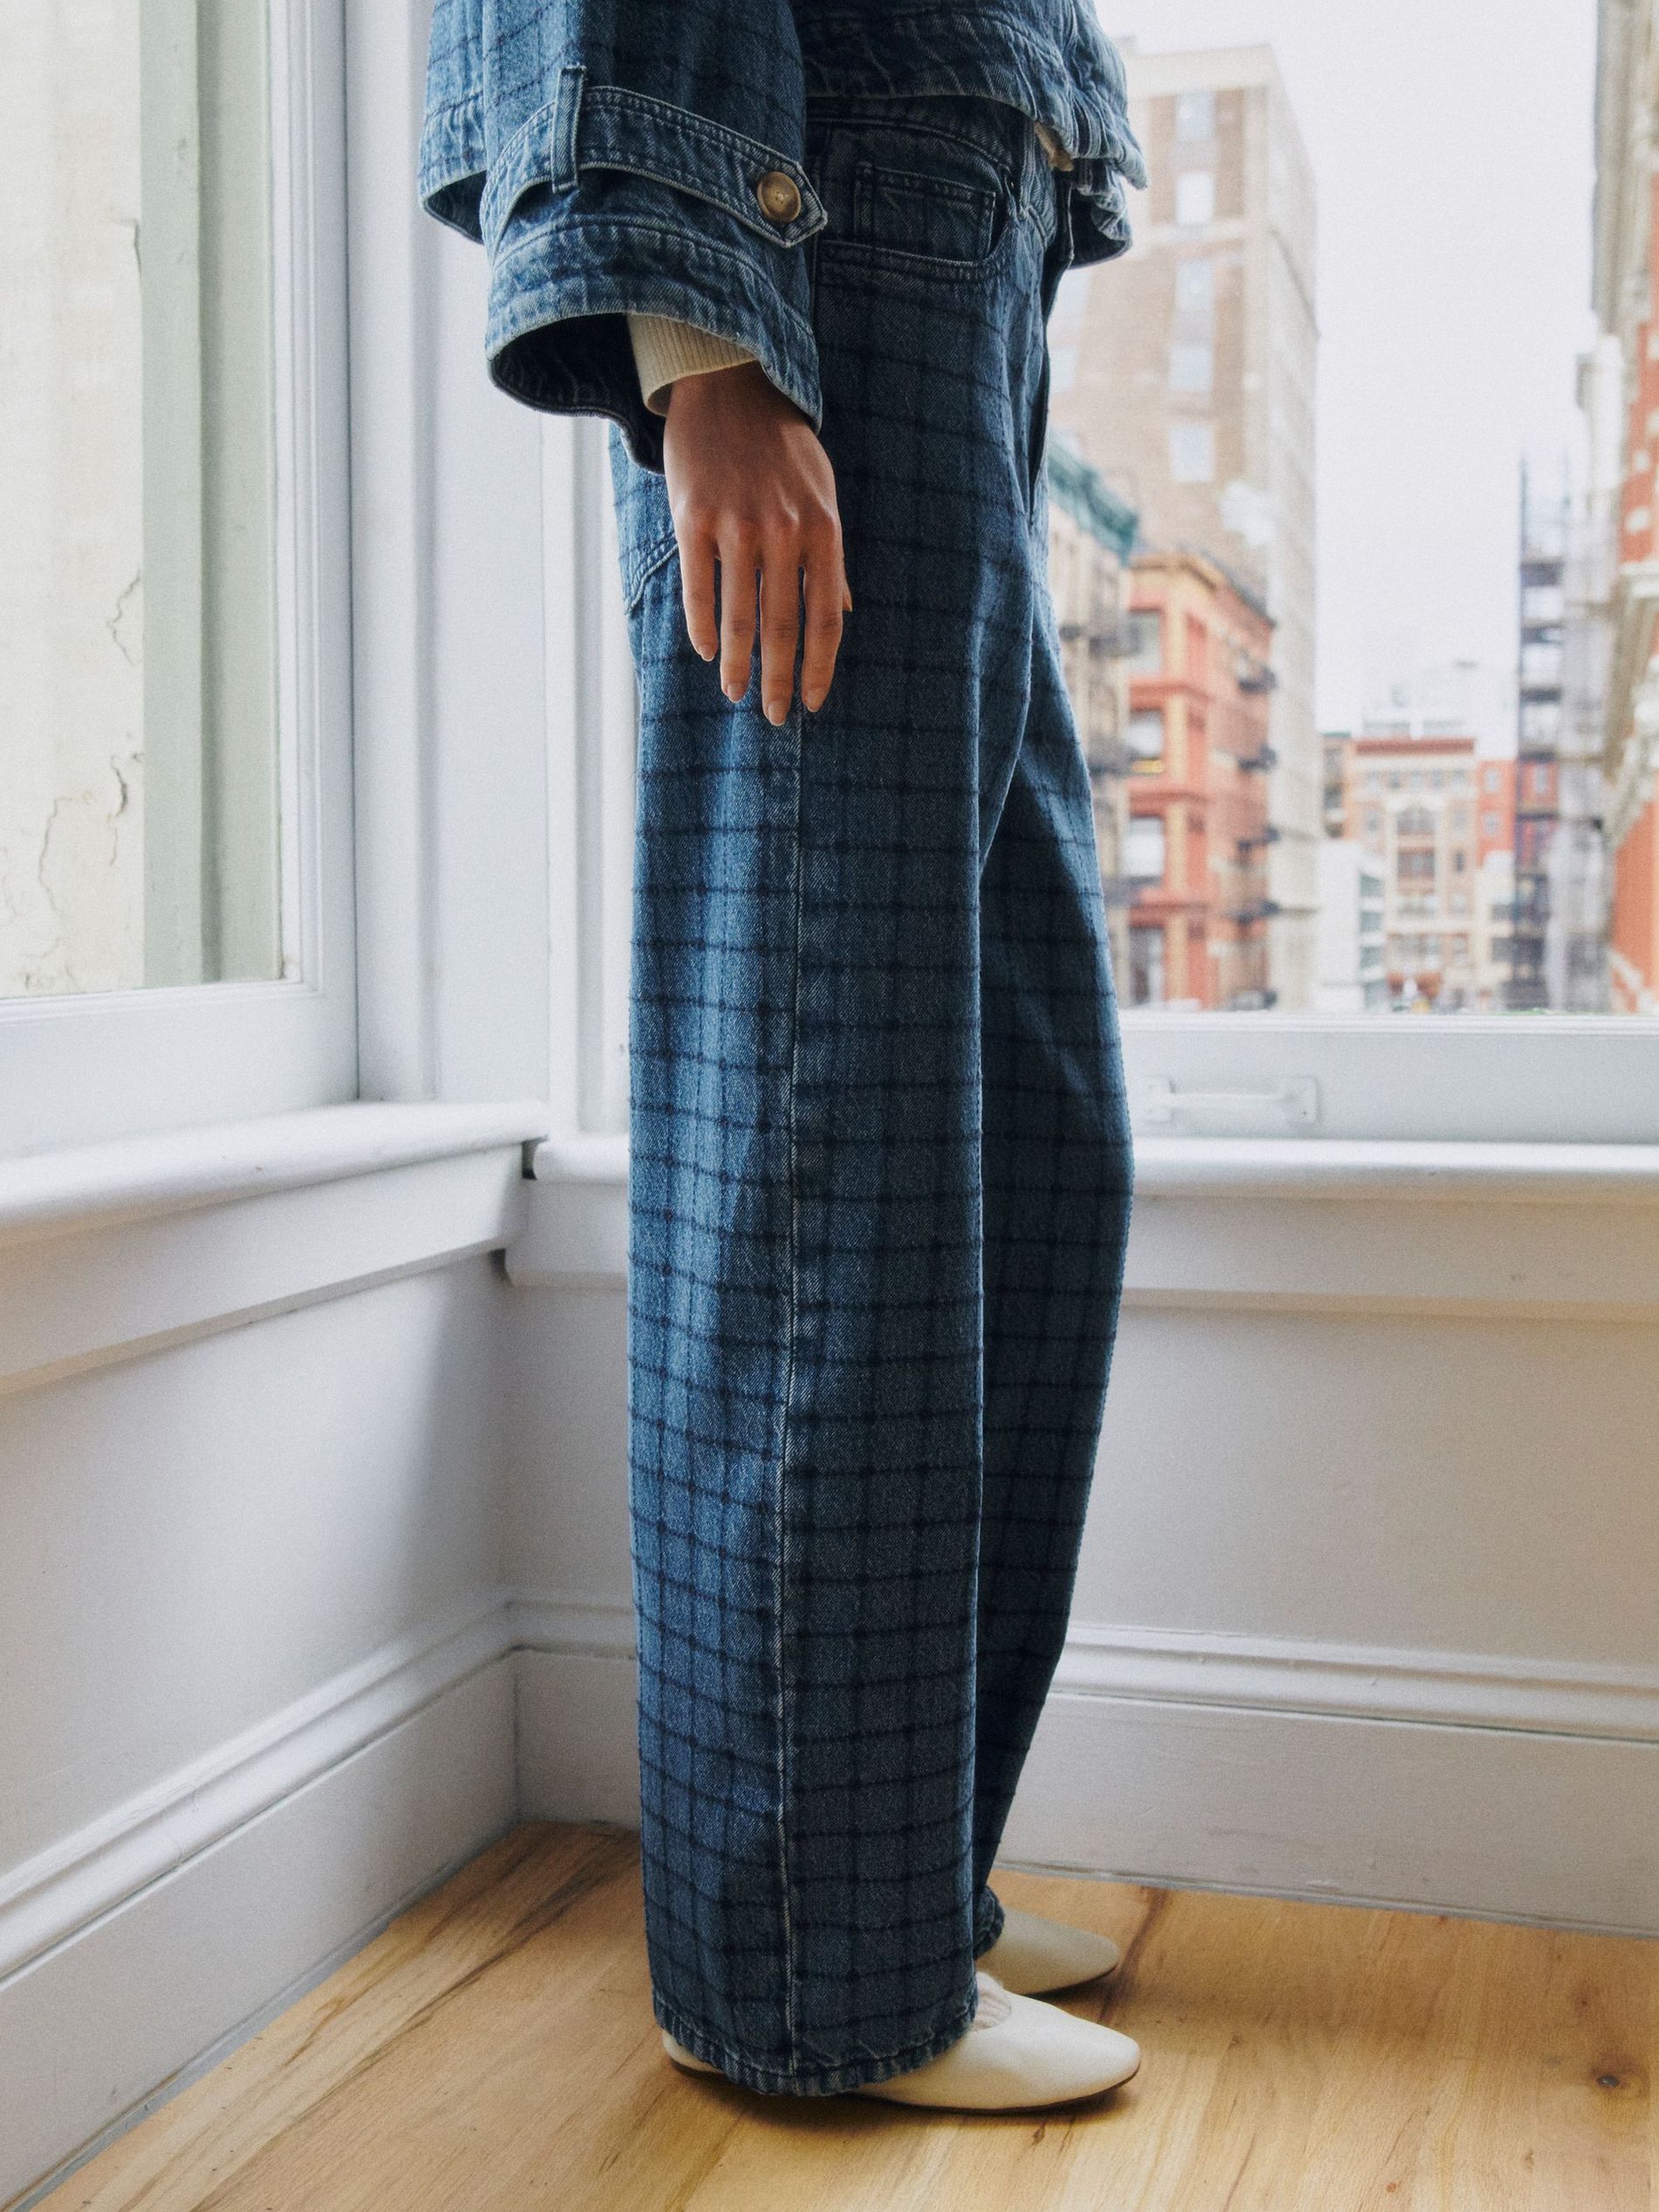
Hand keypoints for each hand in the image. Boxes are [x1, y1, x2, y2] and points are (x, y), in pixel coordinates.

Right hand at [661, 361, 851, 721]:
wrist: (731, 385)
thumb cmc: (781, 447)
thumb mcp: (822, 494)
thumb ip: (829, 555)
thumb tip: (840, 611)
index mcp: (823, 531)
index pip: (826, 620)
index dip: (820, 668)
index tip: (813, 702)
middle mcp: (784, 532)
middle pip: (783, 628)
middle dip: (780, 680)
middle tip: (776, 716)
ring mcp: (738, 525)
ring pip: (738, 616)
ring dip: (737, 664)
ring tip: (735, 693)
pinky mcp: (694, 517)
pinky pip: (699, 587)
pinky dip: (702, 627)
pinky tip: (705, 652)